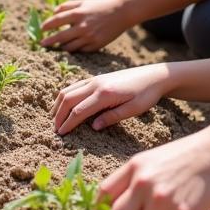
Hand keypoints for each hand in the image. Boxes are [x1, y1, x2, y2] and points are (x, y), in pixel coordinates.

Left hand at [40, 0, 131, 52]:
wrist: (122, 13)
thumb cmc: (100, 6)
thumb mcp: (84, 2)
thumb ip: (67, 5)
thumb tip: (53, 12)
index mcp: (78, 14)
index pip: (56, 21)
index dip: (47, 26)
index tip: (41, 29)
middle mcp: (82, 26)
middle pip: (60, 37)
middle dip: (49, 41)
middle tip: (42, 43)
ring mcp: (89, 37)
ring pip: (69, 47)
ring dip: (61, 47)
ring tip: (57, 46)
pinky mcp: (96, 45)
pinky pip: (81, 50)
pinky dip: (75, 49)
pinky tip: (72, 47)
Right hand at [52, 64, 169, 134]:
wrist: (154, 75)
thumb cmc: (146, 94)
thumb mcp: (133, 109)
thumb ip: (112, 117)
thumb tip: (94, 127)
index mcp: (105, 93)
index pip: (79, 110)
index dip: (68, 123)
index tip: (61, 134)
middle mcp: (96, 83)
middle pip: (69, 99)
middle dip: (59, 115)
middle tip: (55, 129)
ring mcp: (95, 78)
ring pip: (69, 90)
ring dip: (59, 104)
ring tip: (55, 118)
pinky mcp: (97, 77)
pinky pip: (75, 85)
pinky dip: (66, 95)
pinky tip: (65, 104)